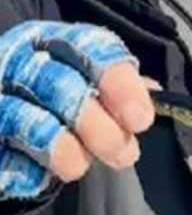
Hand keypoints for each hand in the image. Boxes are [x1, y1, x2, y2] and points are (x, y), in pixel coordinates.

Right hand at [0, 21, 153, 199]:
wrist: (9, 113)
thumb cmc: (59, 94)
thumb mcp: (91, 80)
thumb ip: (122, 85)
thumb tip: (154, 93)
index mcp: (53, 39)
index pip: (91, 49)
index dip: (119, 85)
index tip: (141, 121)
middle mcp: (18, 60)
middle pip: (61, 87)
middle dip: (99, 127)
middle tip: (125, 155)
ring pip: (31, 122)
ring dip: (67, 150)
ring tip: (83, 167)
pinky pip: (7, 156)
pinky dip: (28, 170)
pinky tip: (43, 175)